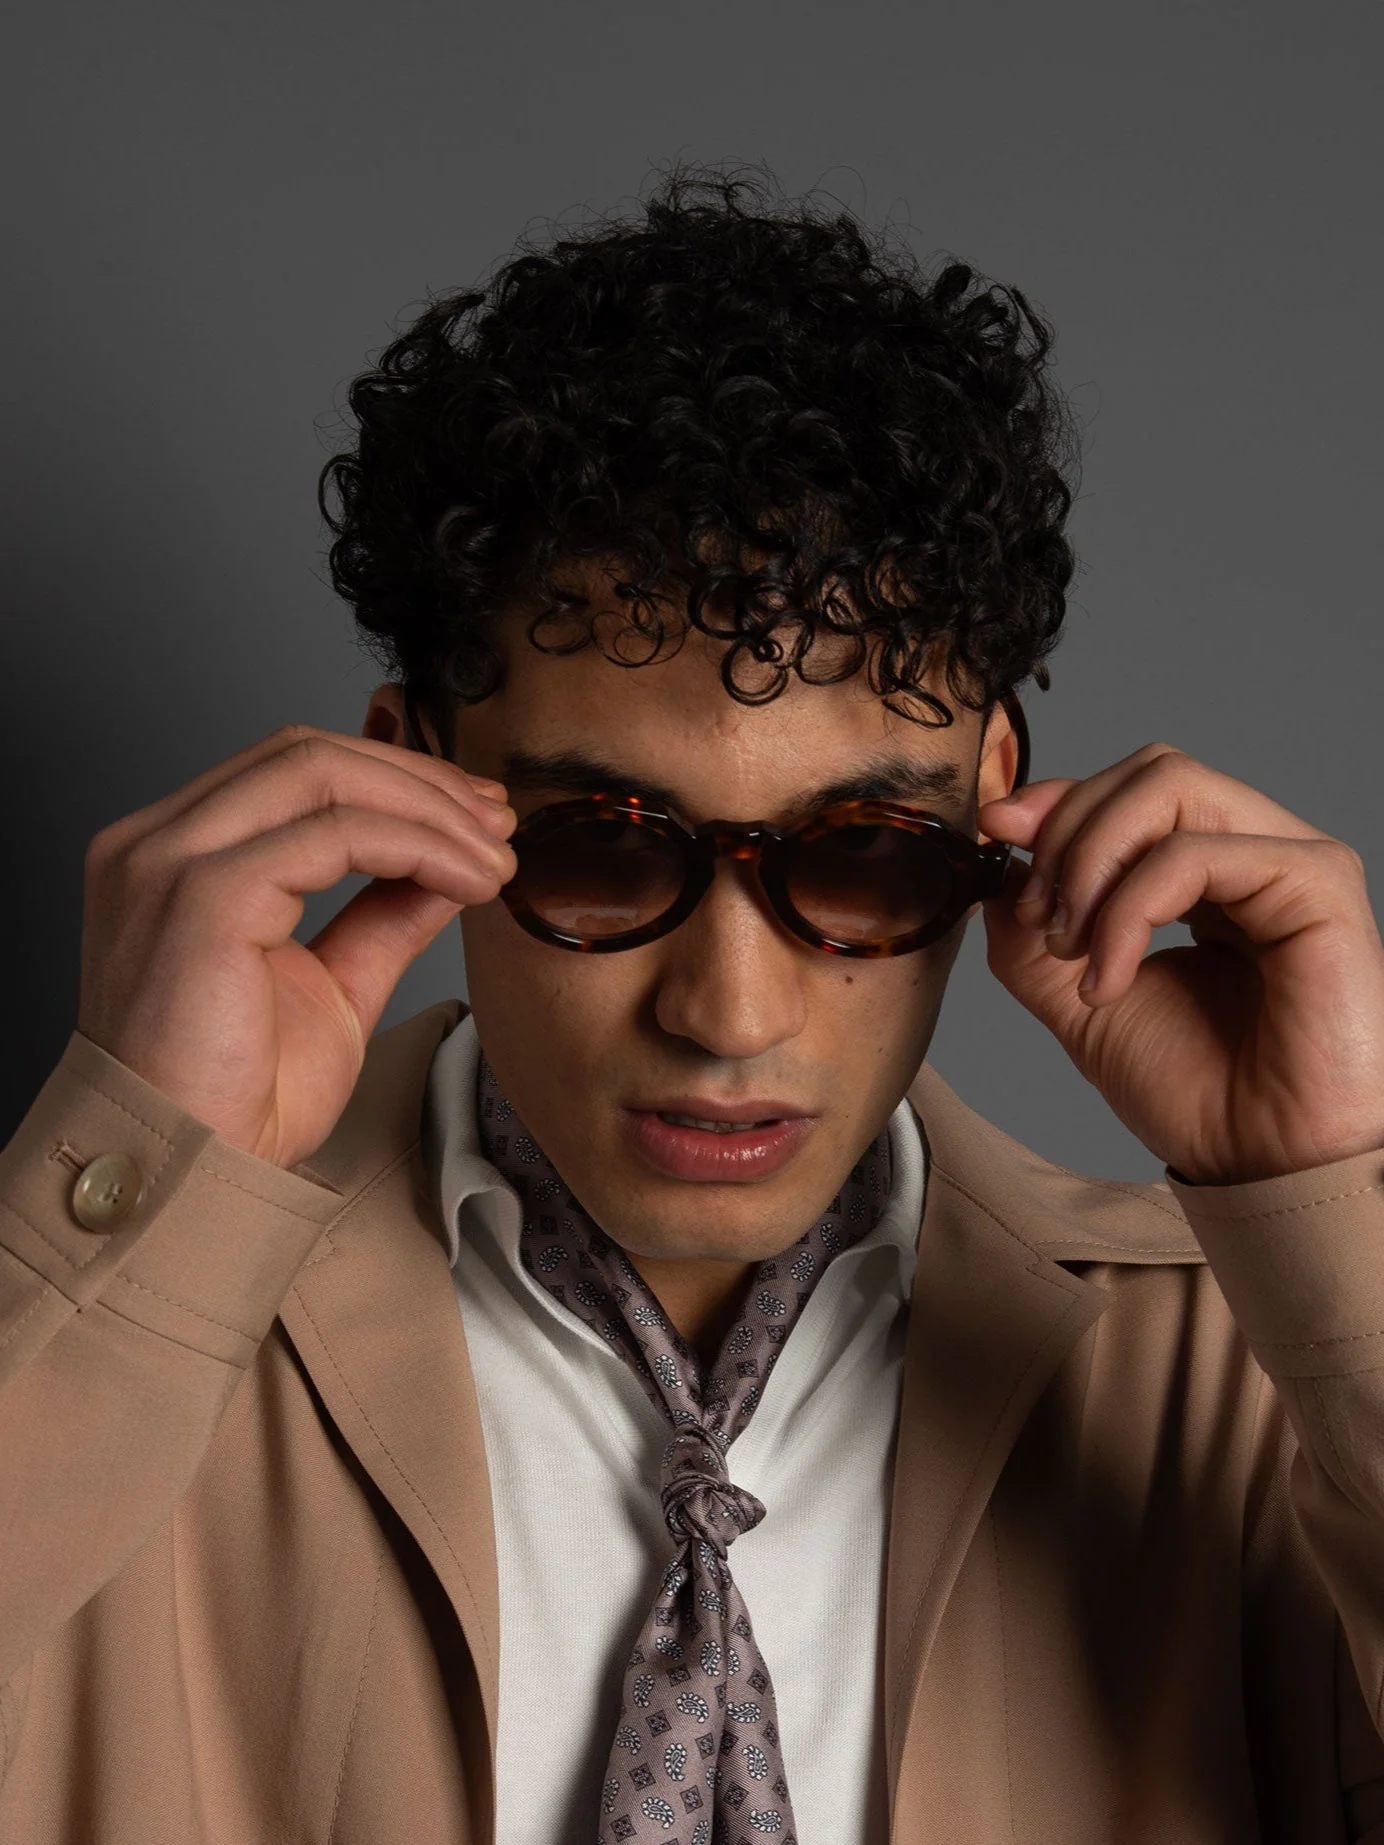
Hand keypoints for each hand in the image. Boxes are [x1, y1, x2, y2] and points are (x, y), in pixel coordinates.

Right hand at [78, 726, 515, 1168]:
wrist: (189, 1177)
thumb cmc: (234, 1099)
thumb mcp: (334, 986)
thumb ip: (382, 915)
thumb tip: (447, 864)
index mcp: (173, 855)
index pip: (291, 770)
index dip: (394, 777)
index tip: (476, 816)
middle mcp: (156, 844)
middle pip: (307, 754)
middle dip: (420, 781)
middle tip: (498, 825)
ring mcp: (169, 863)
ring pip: (322, 775)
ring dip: (428, 809)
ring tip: (493, 858)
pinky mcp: (202, 896)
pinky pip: (334, 834)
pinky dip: (415, 845)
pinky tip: (463, 881)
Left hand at [977, 743, 1383, 1184]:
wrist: (1257, 1165)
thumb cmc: (1197, 1092)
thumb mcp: (1080, 998)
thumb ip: (1034, 931)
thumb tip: (996, 865)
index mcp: (1210, 872)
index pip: (1131, 789)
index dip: (1057, 799)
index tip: (996, 832)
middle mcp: (1255, 852)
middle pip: (1150, 770)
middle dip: (1068, 833)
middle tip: (1043, 923)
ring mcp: (1289, 861)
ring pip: (1171, 786)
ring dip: (1091, 863)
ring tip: (1072, 949)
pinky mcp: (1316, 883)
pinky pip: (1195, 852)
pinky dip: (1129, 909)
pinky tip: (1110, 980)